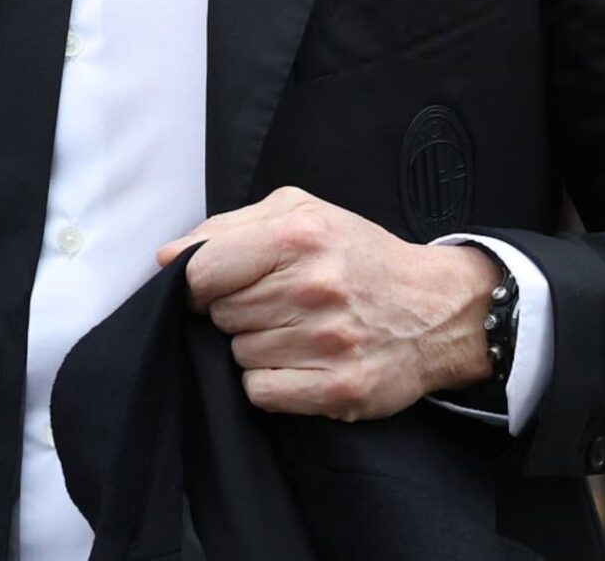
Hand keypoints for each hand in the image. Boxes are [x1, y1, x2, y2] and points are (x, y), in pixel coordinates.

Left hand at [156, 186, 496, 421]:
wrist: (436, 308)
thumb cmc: (358, 256)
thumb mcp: (300, 212)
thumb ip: (227, 227)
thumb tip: (168, 257)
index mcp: (299, 235)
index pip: (202, 271)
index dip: (196, 283)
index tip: (211, 286)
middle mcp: (314, 287)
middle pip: (219, 314)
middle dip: (237, 309)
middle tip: (280, 300)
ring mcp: (328, 342)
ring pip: (238, 354)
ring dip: (256, 344)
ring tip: (299, 328)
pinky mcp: (339, 388)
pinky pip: (260, 392)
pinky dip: (271, 381)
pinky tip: (301, 360)